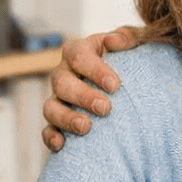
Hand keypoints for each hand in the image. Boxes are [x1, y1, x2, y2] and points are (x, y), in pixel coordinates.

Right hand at [41, 27, 139, 151]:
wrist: (127, 82)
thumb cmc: (129, 59)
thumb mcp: (133, 43)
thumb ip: (128, 37)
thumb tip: (114, 40)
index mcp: (79, 51)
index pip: (79, 56)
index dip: (95, 70)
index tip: (115, 85)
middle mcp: (64, 73)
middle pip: (62, 83)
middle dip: (82, 96)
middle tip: (105, 108)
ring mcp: (58, 98)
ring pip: (50, 107)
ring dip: (66, 118)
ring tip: (86, 127)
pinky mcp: (57, 120)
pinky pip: (47, 130)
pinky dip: (51, 137)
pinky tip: (62, 145)